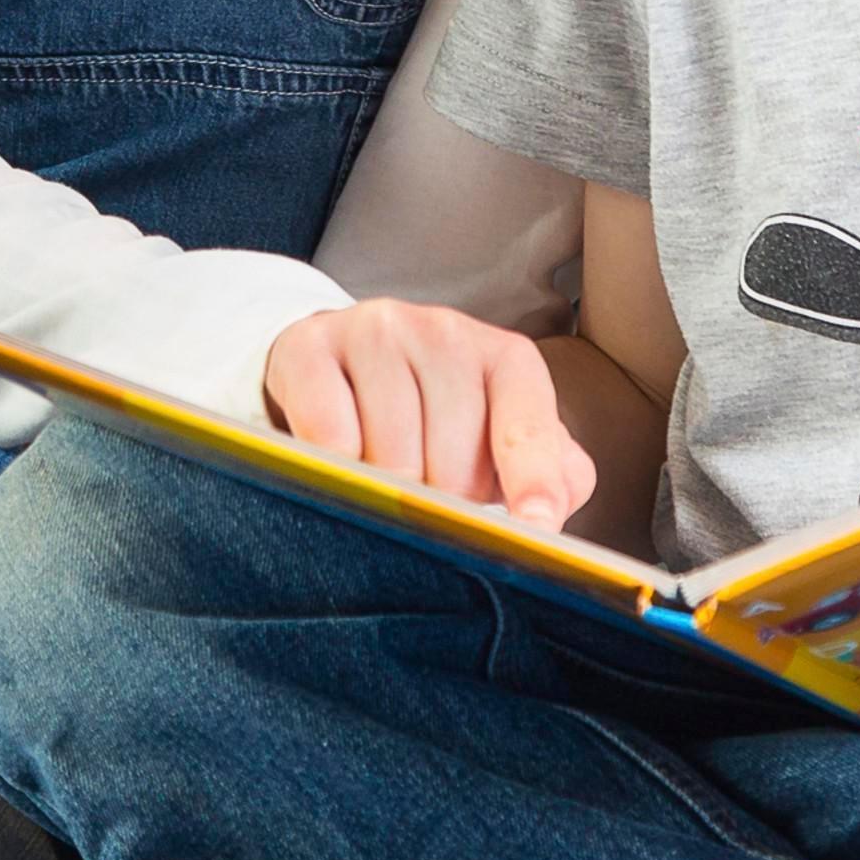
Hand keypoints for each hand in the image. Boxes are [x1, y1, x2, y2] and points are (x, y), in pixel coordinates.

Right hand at [262, 300, 596, 529]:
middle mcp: (445, 332)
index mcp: (505, 357)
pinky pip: (328, 434)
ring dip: (387, 494)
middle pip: (453, 454)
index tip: (536, 528)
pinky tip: (337, 469)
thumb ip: (545, 470)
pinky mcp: (310, 345)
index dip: (533, 479)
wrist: (336, 369)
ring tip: (382, 488)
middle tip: (427, 503)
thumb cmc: (430, 417)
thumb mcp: (495, 438)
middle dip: (442, 501)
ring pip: (391, 450)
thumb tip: (549, 514)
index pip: (528, 422)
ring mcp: (375, 332)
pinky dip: (336, 471)